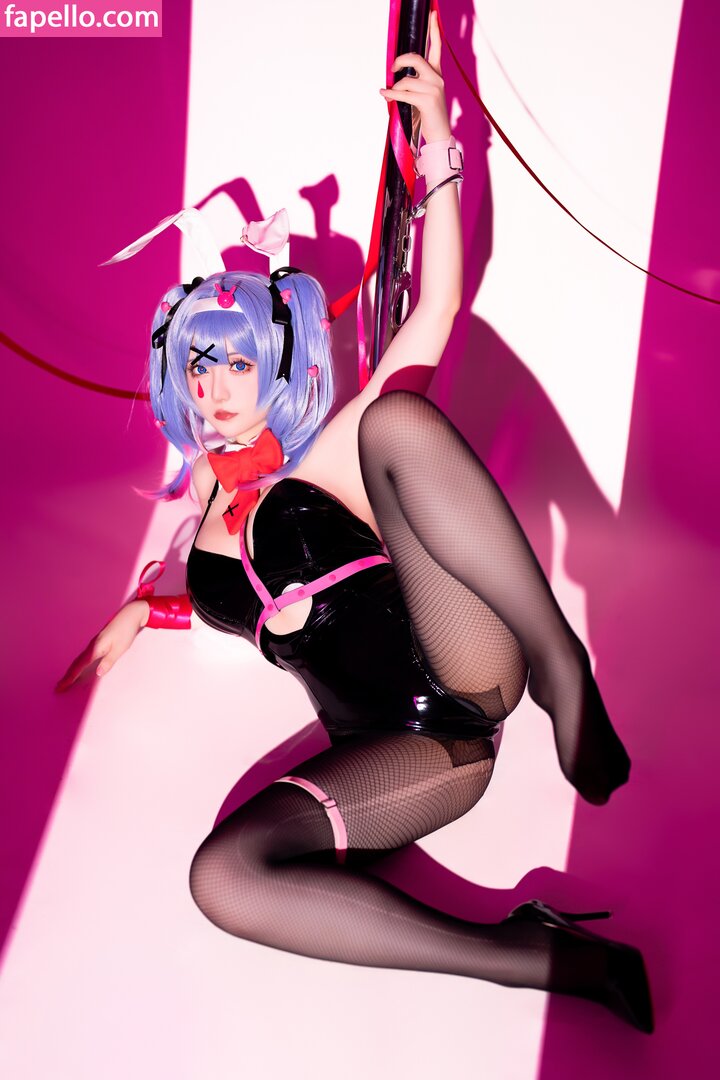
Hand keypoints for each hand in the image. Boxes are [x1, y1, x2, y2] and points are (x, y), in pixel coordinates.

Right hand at [56, 600, 148, 691]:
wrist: (130, 615)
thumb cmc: (126, 631)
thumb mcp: (120, 648)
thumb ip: (108, 661)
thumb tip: (97, 674)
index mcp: (96, 648)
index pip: (79, 666)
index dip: (69, 678)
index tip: (60, 687)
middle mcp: (92, 646)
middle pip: (76, 664)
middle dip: (67, 676)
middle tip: (58, 688)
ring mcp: (94, 644)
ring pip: (79, 660)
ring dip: (71, 671)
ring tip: (65, 681)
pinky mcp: (98, 643)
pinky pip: (84, 657)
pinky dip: (78, 665)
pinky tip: (79, 669)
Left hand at [379, 10, 449, 143]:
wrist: (440, 133)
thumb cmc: (429, 114)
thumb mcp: (425, 93)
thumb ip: (415, 80)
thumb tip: (395, 75)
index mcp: (437, 73)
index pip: (437, 47)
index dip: (434, 29)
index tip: (432, 14)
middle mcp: (437, 78)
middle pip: (415, 58)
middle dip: (400, 61)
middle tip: (392, 69)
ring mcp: (433, 89)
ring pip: (406, 81)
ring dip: (395, 89)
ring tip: (390, 94)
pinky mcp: (427, 101)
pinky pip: (402, 94)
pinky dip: (390, 94)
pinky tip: (383, 94)